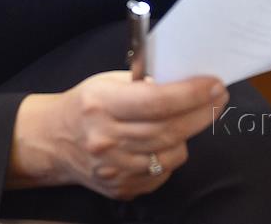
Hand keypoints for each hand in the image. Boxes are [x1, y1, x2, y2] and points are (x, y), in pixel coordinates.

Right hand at [7, 71, 228, 199]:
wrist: (53, 140)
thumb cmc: (85, 105)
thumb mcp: (107, 82)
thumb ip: (142, 83)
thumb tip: (183, 81)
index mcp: (102, 105)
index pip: (157, 101)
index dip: (192, 93)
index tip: (214, 85)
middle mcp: (106, 139)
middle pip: (169, 129)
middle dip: (202, 112)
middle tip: (218, 98)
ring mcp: (113, 168)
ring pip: (171, 154)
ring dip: (187, 135)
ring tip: (188, 119)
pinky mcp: (120, 188)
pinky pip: (162, 173)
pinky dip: (170, 157)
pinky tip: (165, 142)